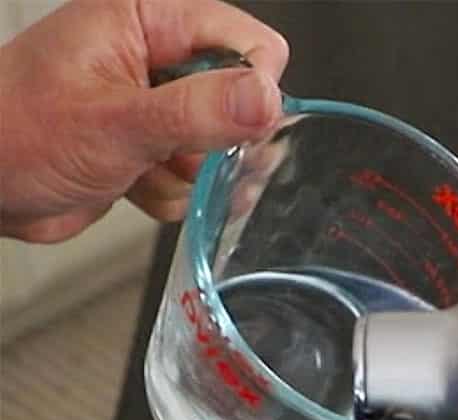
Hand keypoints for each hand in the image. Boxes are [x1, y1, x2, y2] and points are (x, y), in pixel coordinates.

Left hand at [0, 0, 288, 242]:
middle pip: (242, 99)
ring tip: (144, 169)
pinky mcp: (151, 150)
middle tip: (184, 156)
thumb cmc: (17, 134)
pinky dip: (172, 194)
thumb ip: (199, 111)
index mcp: (145, 21)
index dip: (253, 85)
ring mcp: (155, 107)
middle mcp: (155, 59)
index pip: (245, 40)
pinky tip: (134, 185)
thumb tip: (266, 98)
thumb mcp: (117, 122)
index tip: (237, 125)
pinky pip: (196, 181)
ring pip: (222, 149)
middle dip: (222, 142)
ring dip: (191, 176)